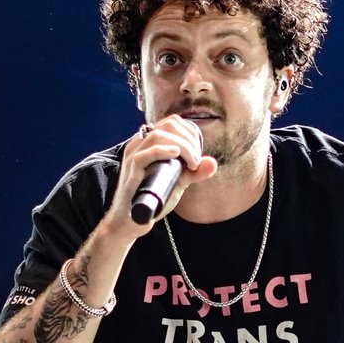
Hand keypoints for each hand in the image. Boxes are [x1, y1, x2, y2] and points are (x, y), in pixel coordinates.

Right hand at [101, 115, 215, 238]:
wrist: (132, 220)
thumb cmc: (153, 198)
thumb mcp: (178, 181)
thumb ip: (194, 172)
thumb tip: (212, 163)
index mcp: (148, 142)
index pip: (172, 123)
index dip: (190, 133)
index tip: (197, 152)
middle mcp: (139, 143)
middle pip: (168, 125)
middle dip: (189, 139)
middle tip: (196, 159)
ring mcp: (133, 154)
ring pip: (159, 135)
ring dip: (182, 146)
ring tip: (192, 162)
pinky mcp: (131, 169)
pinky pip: (146, 153)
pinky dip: (163, 151)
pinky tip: (177, 155)